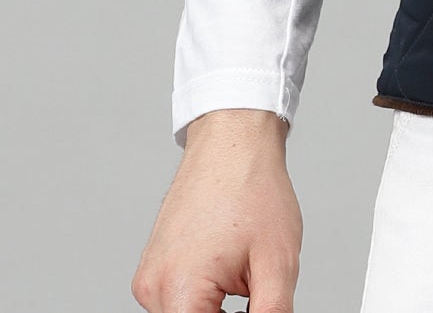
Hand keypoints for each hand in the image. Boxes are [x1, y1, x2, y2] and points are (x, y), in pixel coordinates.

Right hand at [131, 108, 301, 311]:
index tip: (255, 300)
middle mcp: (153, 289)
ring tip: (241, 268)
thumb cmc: (254, 189)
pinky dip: (201, 296)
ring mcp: (148, 279)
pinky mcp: (150, 270)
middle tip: (250, 281)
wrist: (232, 141)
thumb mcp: (278, 262)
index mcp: (181, 292)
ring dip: (213, 309)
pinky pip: (176, 300)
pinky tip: (224, 263)